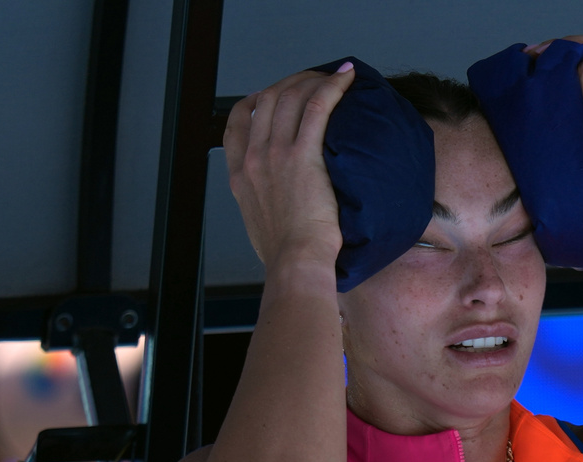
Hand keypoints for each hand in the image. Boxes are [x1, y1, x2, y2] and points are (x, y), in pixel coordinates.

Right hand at [223, 64, 355, 270]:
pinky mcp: (304, 156)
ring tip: (334, 77)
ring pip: (290, 97)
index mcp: (239, 176)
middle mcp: (253, 159)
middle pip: (265, 101)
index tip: (267, 95)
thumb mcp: (260, 227)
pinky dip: (332, 87)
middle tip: (313, 81)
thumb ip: (264, 207)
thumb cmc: (286, 256)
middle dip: (290, 83)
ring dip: (313, 80)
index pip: (235, 124)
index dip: (252, 102)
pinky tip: (346, 78)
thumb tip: (280, 206)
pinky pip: (317, 107)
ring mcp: (276, 154)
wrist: (294, 263)